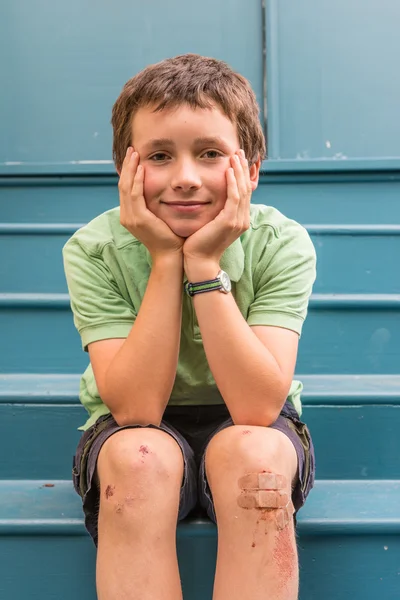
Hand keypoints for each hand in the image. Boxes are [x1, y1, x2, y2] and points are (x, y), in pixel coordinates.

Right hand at [119, 147, 183, 261]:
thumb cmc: (170, 238)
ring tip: (135, 153)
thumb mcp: (159, 218)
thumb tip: (161, 190)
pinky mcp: (139, 218)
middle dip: (127, 166)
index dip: (128, 172)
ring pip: (126, 187)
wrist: (171, 255)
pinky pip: (135, 194)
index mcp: (130, 215)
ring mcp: (131, 218)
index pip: (125, 189)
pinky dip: (137, 179)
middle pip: (123, 185)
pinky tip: (142, 167)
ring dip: (131, 168)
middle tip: (131, 149)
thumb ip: (155, 205)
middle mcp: (126, 216)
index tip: (133, 157)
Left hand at [183, 149, 251, 268]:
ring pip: (242, 190)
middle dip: (243, 168)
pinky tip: (228, 170)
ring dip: (239, 171)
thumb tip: (209, 198)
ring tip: (235, 155)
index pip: (244, 193)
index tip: (237, 160)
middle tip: (238, 152)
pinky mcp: (229, 221)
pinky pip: (234, 197)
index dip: (241, 175)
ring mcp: (237, 221)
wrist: (198, 261)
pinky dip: (232, 182)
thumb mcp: (209, 224)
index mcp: (239, 220)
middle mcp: (242, 220)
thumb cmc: (199, 244)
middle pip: (246, 188)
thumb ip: (214, 211)